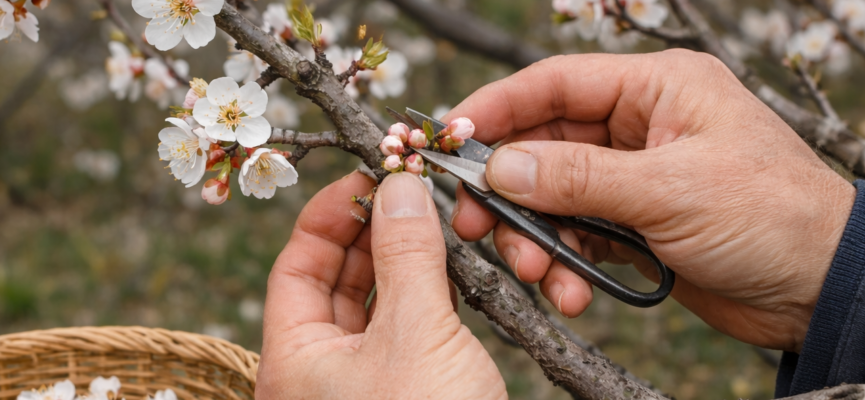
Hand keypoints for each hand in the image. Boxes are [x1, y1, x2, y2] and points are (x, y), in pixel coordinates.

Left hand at [256, 172, 505, 398]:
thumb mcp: (417, 335)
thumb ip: (408, 255)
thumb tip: (400, 186)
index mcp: (292, 361)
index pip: (295, 265)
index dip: (329, 214)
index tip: (370, 176)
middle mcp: (316, 374)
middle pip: (332, 281)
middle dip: (370, 232)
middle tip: (409, 191)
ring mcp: (358, 387)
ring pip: (371, 306)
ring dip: (401, 262)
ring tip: (433, 221)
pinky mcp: (401, 395)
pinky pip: (401, 333)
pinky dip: (423, 298)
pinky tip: (450, 271)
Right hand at [447, 50, 855, 352]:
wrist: (821, 289)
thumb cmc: (770, 216)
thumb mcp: (669, 190)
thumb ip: (577, 178)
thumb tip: (501, 167)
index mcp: (656, 89)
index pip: (554, 84)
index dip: (497, 108)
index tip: (451, 139)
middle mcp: (638, 126)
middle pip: (542, 147)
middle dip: (508, 190)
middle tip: (474, 224)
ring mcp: (633, 177)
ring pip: (552, 197)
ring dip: (534, 237)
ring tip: (535, 273)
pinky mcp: (633, 224)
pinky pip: (576, 235)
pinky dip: (564, 263)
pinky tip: (569, 293)